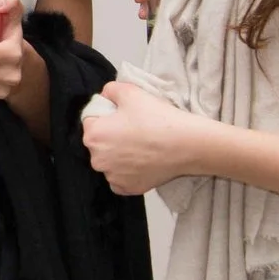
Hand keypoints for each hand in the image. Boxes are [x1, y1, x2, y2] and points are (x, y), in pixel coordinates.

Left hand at [81, 78, 205, 194]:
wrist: (187, 145)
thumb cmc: (157, 118)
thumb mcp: (130, 92)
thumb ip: (110, 90)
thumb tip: (104, 96)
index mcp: (93, 135)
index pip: (90, 120)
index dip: (106, 115)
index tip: (123, 115)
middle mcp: (97, 160)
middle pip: (99, 142)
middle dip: (111, 135)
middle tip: (134, 129)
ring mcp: (112, 177)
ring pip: (109, 161)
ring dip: (119, 155)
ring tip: (141, 145)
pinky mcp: (128, 189)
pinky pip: (120, 178)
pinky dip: (127, 172)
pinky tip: (142, 162)